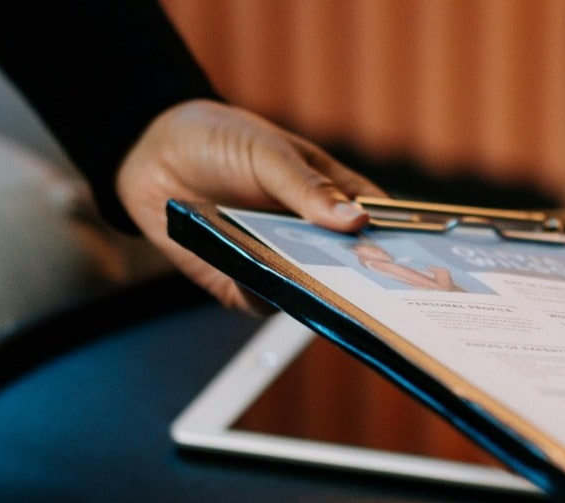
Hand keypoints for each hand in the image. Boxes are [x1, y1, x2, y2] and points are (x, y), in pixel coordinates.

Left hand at [117, 100, 383, 309]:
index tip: (415, 258)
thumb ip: (309, 188)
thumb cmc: (218, 139)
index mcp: (331, 195)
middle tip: (373, 289)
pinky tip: (259, 282)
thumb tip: (356, 221)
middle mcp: (309, 234)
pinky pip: (261, 302)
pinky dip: (262, 296)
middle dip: (363, 280)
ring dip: (313, 292)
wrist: (149, 154)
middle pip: (350, 267)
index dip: (398, 241)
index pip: (378, 224)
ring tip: (317, 288)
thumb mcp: (267, 152)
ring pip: (309, 291)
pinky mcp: (240, 281)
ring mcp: (277, 259)